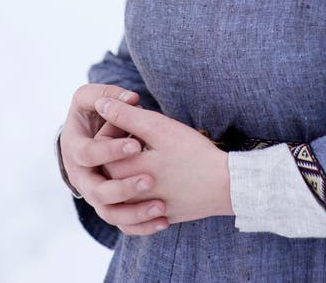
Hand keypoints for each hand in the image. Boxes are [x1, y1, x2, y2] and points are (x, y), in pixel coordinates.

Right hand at [59, 84, 168, 234]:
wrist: (87, 133)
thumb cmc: (92, 110)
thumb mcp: (91, 97)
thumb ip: (109, 94)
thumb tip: (131, 97)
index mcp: (75, 150)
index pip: (89, 154)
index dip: (111, 150)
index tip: (136, 145)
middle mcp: (81, 178)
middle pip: (97, 192)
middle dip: (123, 188)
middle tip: (149, 181)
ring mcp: (95, 195)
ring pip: (111, 214)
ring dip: (135, 213)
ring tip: (161, 207)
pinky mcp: (110, 206)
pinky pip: (123, 224)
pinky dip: (141, 226)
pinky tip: (163, 221)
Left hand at [95, 97, 233, 234]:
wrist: (224, 185)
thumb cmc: (192, 153)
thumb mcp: (160, 128)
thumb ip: (128, 116)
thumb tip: (101, 104)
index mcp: (129, 170)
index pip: (101, 154)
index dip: (108, 135)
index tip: (125, 124)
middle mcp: (132, 196)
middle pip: (109, 175)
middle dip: (115, 155)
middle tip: (133, 139)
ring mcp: (145, 211)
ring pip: (120, 198)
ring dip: (123, 179)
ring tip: (138, 161)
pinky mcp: (160, 219)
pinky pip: (135, 220)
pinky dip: (134, 206)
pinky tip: (143, 189)